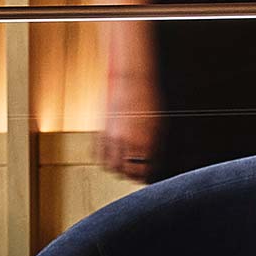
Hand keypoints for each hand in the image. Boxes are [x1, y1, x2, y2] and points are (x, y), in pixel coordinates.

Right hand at [99, 57, 158, 180]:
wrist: (131, 79)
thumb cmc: (148, 99)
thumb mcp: (159, 125)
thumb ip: (155, 147)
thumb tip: (155, 162)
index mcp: (144, 142)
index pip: (142, 172)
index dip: (145, 176)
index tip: (147, 175)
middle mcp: (125, 142)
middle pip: (124, 172)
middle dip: (131, 174)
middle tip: (135, 171)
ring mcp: (110, 137)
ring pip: (109, 166)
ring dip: (116, 168)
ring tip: (123, 164)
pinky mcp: (99, 131)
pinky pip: (97, 154)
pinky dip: (104, 158)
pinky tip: (112, 154)